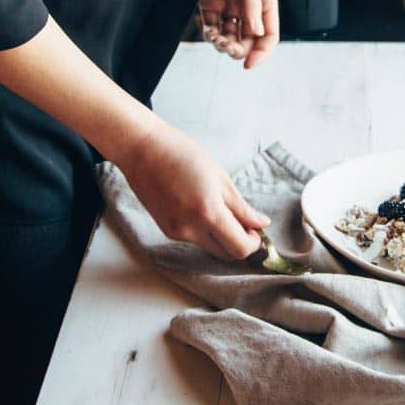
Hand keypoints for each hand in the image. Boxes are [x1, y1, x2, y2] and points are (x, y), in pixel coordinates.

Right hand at [118, 114, 271, 261]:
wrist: (143, 150)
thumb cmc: (182, 154)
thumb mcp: (220, 176)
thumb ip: (241, 206)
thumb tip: (261, 223)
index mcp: (209, 212)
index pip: (240, 248)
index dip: (253, 243)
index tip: (257, 229)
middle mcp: (191, 229)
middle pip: (226, 253)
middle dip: (239, 242)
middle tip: (244, 222)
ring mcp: (176, 232)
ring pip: (210, 246)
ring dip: (221, 235)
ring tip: (219, 207)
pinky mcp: (167, 230)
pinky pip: (194, 238)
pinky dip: (204, 229)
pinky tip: (199, 206)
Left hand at [197, 0, 278, 70]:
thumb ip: (251, 4)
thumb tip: (257, 31)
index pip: (269, 33)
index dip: (262, 51)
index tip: (249, 63)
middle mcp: (247, 4)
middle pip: (248, 39)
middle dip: (238, 48)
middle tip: (227, 48)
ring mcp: (227, 3)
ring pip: (228, 35)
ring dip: (222, 43)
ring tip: (214, 38)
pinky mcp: (208, 1)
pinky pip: (210, 25)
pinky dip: (208, 33)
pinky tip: (207, 31)